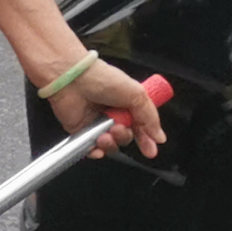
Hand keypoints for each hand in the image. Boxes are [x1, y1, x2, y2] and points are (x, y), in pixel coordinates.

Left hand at [45, 58, 166, 158]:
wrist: (72, 79)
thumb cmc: (101, 78)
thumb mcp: (136, 94)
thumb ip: (149, 117)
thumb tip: (159, 136)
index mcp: (127, 103)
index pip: (141, 126)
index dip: (146, 140)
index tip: (150, 151)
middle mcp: (112, 114)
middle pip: (126, 138)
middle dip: (124, 137)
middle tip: (118, 128)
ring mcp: (96, 123)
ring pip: (110, 145)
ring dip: (111, 144)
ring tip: (105, 134)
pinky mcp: (81, 131)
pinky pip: (91, 149)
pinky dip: (95, 151)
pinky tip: (96, 146)